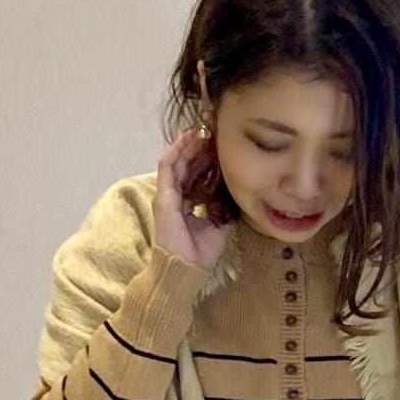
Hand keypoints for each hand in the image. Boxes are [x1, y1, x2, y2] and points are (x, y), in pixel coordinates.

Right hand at [154, 129, 229, 270]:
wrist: (185, 269)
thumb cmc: (200, 253)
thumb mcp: (219, 225)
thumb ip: (223, 208)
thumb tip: (236, 193)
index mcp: (187, 204)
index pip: (195, 176)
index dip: (206, 161)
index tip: (220, 149)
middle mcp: (176, 197)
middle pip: (186, 166)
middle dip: (199, 149)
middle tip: (214, 134)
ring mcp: (167, 195)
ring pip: (177, 161)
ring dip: (188, 145)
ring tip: (202, 130)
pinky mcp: (163, 195)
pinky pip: (168, 166)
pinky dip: (177, 150)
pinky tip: (188, 138)